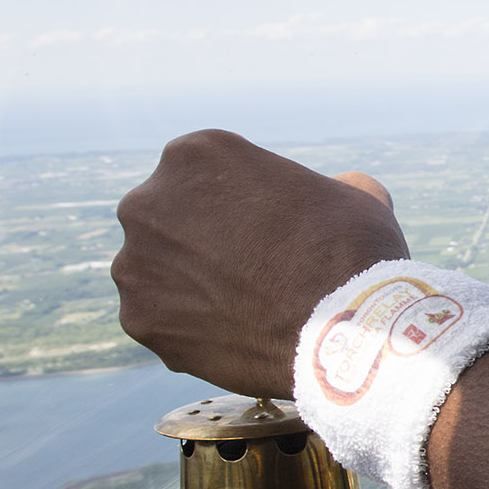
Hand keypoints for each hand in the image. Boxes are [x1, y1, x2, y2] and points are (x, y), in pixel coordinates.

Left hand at [114, 130, 408, 396]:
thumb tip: (332, 191)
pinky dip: (186, 328)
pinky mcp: (137, 319)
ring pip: (157, 272)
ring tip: (241, 309)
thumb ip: (323, 185)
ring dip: (187, 286)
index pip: (206, 177)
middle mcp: (148, 201)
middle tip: (247, 271)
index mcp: (196, 154)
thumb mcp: (350, 194)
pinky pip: (159, 319)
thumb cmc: (353, 253)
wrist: (344, 329)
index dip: (238, 204)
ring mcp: (135, 263)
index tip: (264, 230)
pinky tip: (231, 335)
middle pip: (169, 220)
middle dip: (199, 241)